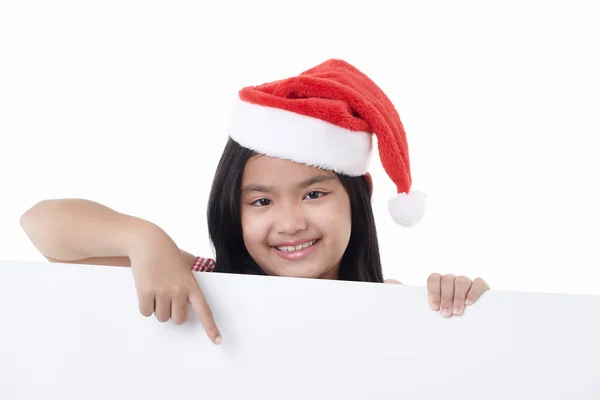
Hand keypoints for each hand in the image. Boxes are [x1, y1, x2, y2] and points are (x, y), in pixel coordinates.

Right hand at [128, 225, 221, 344]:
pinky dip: (145, 305)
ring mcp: (163, 291)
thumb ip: (188, 288)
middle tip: (167, 297)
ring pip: (161, 317)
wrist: (149, 242)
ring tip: (156, 288)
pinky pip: (146, 312)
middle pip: (178, 320)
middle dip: (172, 313)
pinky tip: (146, 289)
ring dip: (157, 308)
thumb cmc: (168, 256)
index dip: (211, 327)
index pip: (204, 311)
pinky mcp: (147, 292)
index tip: (217, 341)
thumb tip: (187, 308)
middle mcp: (180, 290)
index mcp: (192, 286)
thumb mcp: (185, 269)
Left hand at [427, 274, 489, 317]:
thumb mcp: (444, 309)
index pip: (434, 279)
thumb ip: (439, 307)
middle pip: (447, 281)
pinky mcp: (481, 285)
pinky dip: (473, 292)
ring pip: (461, 281)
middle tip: (446, 312)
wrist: (475, 315)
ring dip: (458, 297)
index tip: (435, 307)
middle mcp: (453, 279)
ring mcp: (466, 281)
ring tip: (457, 312)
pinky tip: (469, 302)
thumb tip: (436, 312)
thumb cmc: (452, 312)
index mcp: (441, 282)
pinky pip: (478, 283)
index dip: (433, 292)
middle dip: (446, 298)